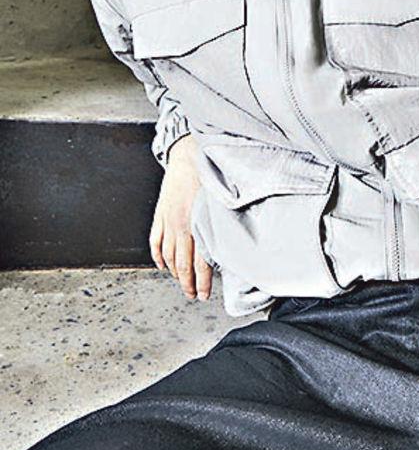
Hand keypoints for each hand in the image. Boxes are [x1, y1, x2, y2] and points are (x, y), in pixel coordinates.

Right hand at [150, 135, 212, 301]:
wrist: (188, 154)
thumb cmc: (209, 175)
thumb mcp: (221, 201)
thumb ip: (223, 224)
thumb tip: (231, 246)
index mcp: (199, 223)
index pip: (200, 262)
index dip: (202, 281)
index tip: (204, 294)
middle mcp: (181, 225)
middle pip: (182, 264)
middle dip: (188, 283)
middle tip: (193, 295)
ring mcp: (168, 221)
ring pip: (168, 256)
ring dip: (175, 273)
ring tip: (182, 283)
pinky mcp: (160, 214)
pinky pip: (156, 242)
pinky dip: (158, 256)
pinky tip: (163, 265)